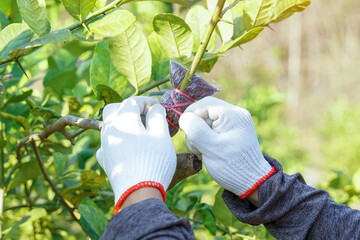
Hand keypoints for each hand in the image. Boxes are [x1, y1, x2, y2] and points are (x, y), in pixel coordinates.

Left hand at [96, 97, 176, 212]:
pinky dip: (118, 140)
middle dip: (129, 108)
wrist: (138, 192)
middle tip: (145, 116)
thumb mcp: (161, 135)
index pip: (133, 101)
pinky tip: (127, 147)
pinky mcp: (105, 160)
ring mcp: (105, 145)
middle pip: (114, 109)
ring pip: (109, 126)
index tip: (158, 107)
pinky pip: (107, 143)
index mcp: (124, 119)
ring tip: (140, 132)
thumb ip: (157, 116)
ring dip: (123, 123)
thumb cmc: (153, 160)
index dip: (147, 102)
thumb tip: (154, 108)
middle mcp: (110, 129)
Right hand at [179, 97, 275, 198]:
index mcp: (233, 114)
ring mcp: (234, 124)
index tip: (183, 130)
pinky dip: (205, 140)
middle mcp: (235, 114)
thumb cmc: (231, 166)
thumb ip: (195, 129)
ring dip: (199, 137)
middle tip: (196, 147)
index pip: (204, 104)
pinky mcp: (231, 133)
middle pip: (205, 113)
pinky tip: (207, 153)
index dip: (190, 115)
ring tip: (202, 153)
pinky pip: (212, 130)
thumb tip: (184, 117)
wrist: (251, 183)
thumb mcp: (210, 147)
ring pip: (206, 122)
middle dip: (195, 129)